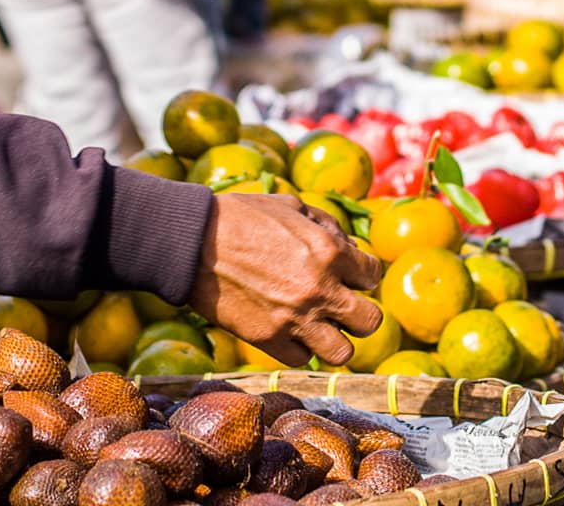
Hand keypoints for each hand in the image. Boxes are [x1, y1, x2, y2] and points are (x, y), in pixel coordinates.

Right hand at [188, 192, 382, 366]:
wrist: (192, 242)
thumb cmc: (241, 217)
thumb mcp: (290, 206)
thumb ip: (327, 226)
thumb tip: (351, 248)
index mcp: (329, 251)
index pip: (372, 275)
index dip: (362, 274)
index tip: (349, 275)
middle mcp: (319, 289)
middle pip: (370, 322)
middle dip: (361, 314)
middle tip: (344, 306)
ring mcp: (294, 319)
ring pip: (343, 352)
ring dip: (335, 339)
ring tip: (320, 326)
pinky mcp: (267, 340)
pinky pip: (301, 357)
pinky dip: (298, 346)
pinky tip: (289, 329)